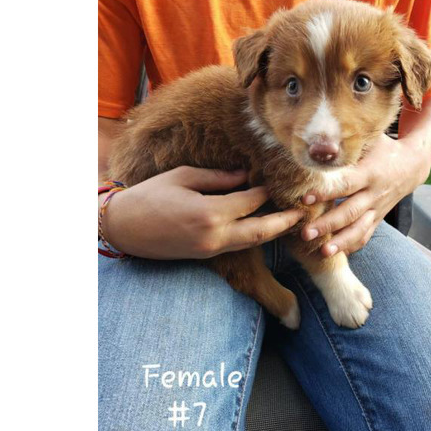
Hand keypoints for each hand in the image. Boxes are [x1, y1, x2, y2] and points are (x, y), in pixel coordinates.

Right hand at [102, 166, 303, 259]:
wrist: (124, 229)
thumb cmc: (150, 196)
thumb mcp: (183, 177)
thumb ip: (218, 178)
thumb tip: (246, 176)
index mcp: (209, 212)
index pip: (251, 201)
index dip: (267, 191)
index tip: (282, 180)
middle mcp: (215, 235)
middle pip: (261, 230)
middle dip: (285, 221)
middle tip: (306, 212)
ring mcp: (211, 249)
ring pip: (252, 241)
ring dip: (274, 231)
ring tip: (293, 221)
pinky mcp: (207, 255)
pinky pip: (238, 245)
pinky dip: (255, 235)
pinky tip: (265, 226)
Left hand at [301, 134, 429, 256]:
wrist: (412, 165)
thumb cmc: (383, 148)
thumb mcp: (369, 140)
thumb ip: (347, 142)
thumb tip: (318, 141)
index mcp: (369, 172)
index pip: (345, 184)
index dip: (326, 192)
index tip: (305, 198)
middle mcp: (373, 193)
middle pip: (349, 212)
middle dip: (328, 224)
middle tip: (306, 233)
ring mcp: (377, 208)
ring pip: (359, 229)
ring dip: (341, 242)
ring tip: (323, 251)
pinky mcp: (378, 218)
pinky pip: (366, 235)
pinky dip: (353, 245)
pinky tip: (337, 254)